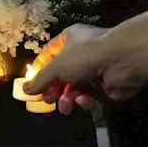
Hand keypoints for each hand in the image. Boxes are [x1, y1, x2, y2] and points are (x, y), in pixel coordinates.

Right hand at [23, 23, 142, 114]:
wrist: (122, 61)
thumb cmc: (85, 56)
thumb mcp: (57, 66)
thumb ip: (41, 80)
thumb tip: (25, 90)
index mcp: (69, 40)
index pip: (48, 55)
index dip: (39, 70)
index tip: (32, 86)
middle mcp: (81, 53)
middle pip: (61, 75)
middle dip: (54, 90)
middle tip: (49, 101)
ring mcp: (94, 69)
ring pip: (75, 87)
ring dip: (69, 98)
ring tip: (66, 106)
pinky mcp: (105, 85)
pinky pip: (90, 95)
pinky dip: (86, 100)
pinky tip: (86, 100)